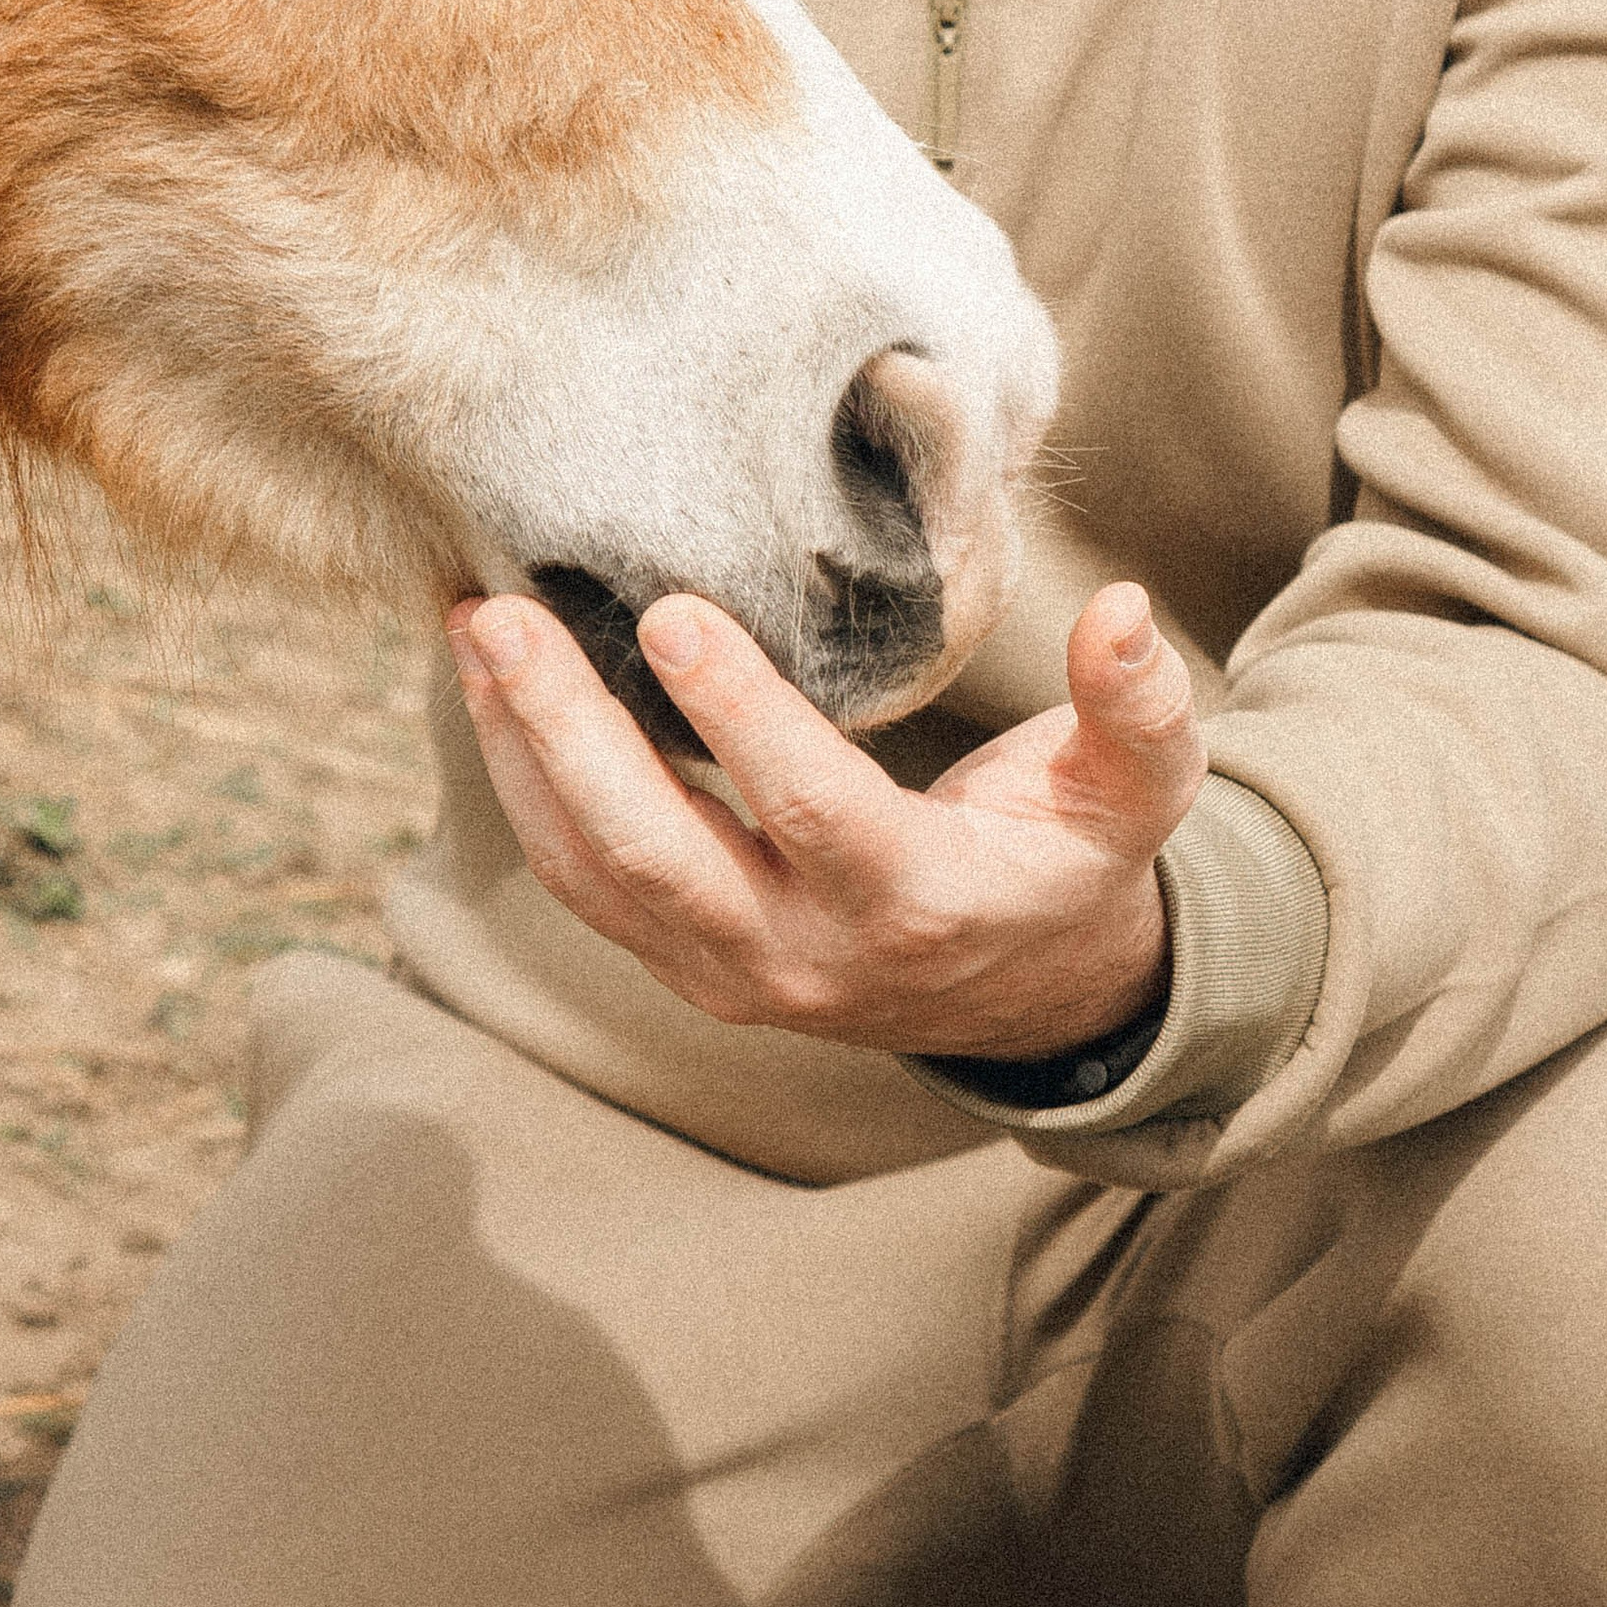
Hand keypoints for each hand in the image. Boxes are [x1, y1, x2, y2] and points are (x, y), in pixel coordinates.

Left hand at [445, 578, 1201, 1059]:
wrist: (1026, 995)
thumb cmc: (1070, 860)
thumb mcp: (1137, 790)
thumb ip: (1136, 707)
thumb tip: (1125, 611)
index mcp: (918, 904)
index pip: (812, 811)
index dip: (739, 717)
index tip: (669, 612)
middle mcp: (808, 958)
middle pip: (659, 858)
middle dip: (567, 735)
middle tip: (500, 617)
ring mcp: (732, 971)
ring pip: (595, 877)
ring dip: (519, 754)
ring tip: (469, 631)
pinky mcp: (682, 963)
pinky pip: (582, 883)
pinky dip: (524, 786)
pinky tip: (490, 689)